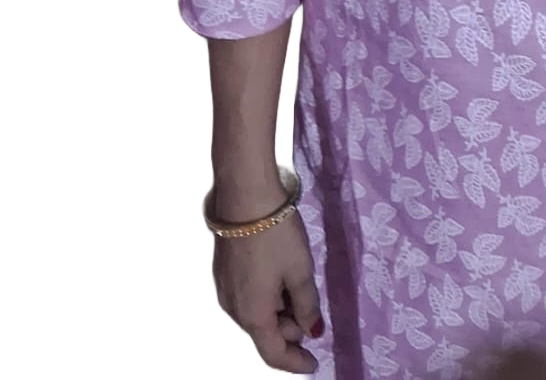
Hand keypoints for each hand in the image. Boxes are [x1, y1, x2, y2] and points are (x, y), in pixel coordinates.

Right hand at [212, 210, 323, 374]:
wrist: (242, 195)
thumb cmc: (277, 236)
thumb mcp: (300, 270)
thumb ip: (307, 305)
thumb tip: (311, 332)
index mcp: (254, 317)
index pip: (273, 356)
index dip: (295, 364)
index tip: (315, 364)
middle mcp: (232, 311)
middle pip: (263, 335)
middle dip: (288, 334)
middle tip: (311, 318)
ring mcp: (222, 291)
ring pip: (253, 316)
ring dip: (277, 315)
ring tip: (298, 295)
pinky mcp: (219, 272)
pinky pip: (245, 299)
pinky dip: (264, 300)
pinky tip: (278, 281)